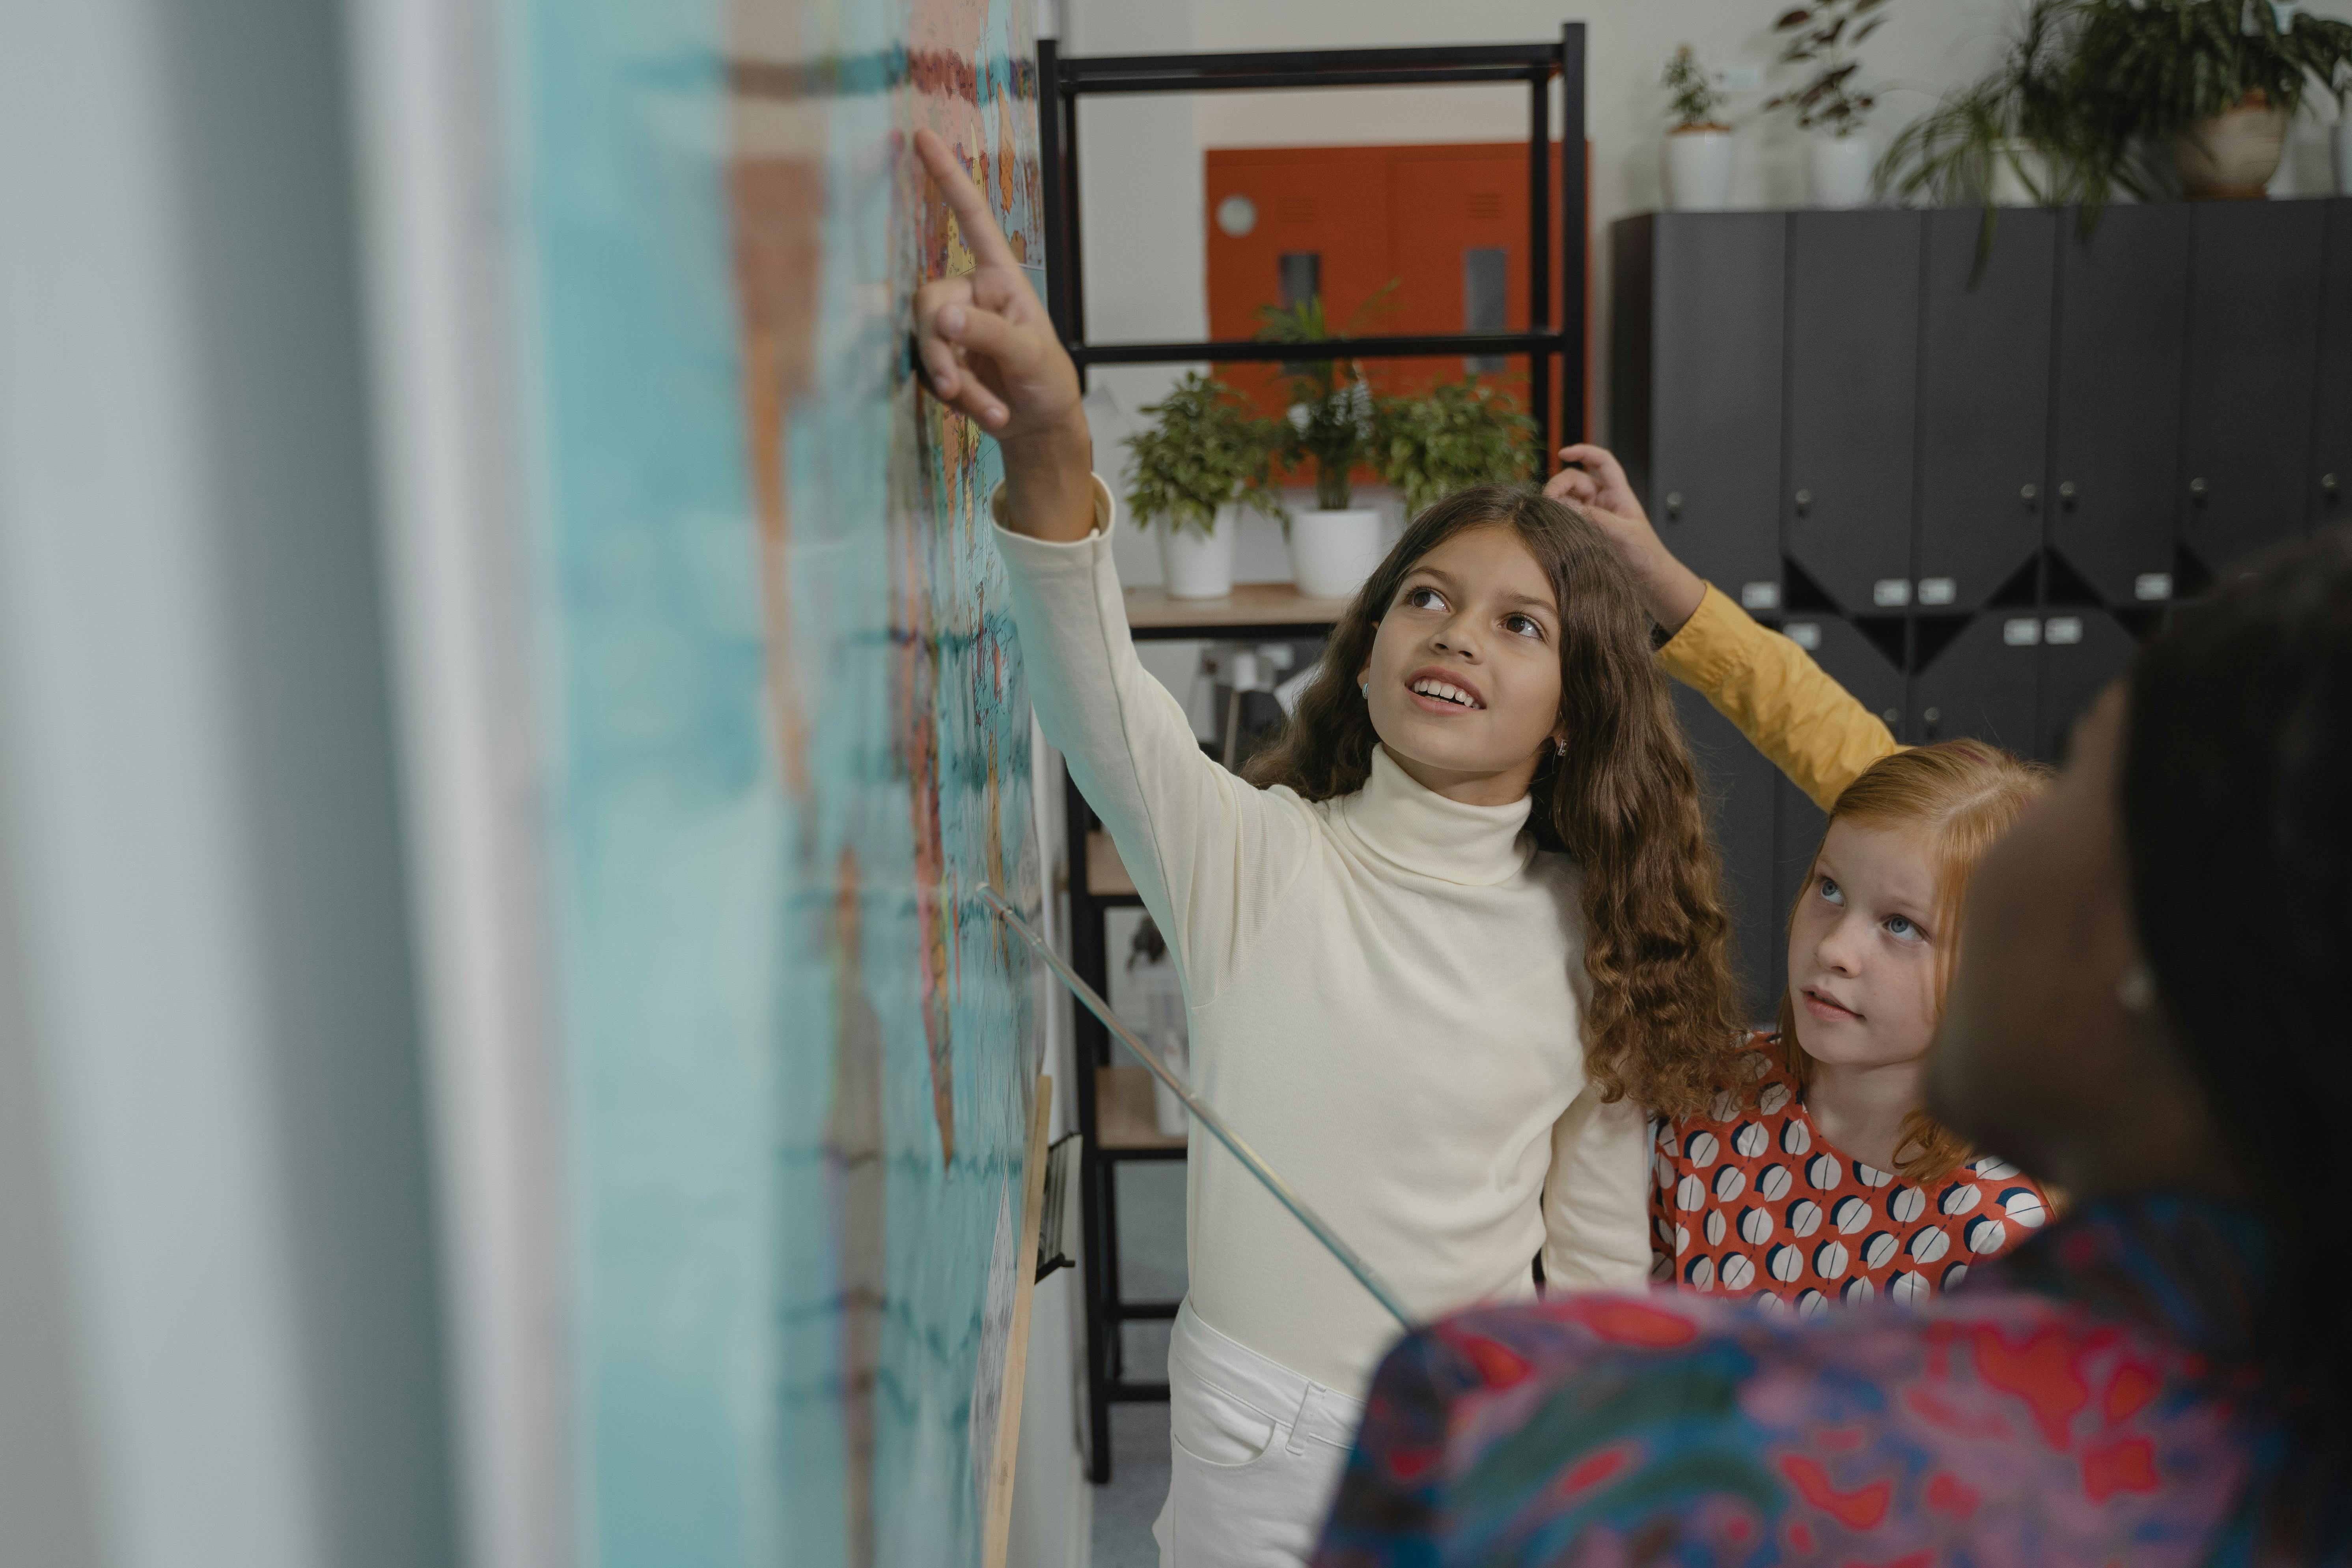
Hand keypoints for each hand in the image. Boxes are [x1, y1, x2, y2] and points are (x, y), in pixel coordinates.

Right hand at [910, 128, 1093, 538]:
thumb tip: (941, 319)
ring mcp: (951, 329)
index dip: (947, 179)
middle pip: (928, 301)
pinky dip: (957, 399)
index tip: (923, 137)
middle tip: (956, 385)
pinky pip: (927, 372)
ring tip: (993, 409)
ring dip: (954, 383)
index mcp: (998, 277)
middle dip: (941, 348)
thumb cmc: (1046, 380)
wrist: (1040, 425)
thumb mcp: (1029, 354)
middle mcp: (969, 296)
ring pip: (924, 342)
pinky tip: (986, 413)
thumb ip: (987, 333)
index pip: (971, 219)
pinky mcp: (939, 360)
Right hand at [1544, 443, 1704, 633]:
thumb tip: (1566, 507)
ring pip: (1568, 499)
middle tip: (1547, 500)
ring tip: (1548, 514)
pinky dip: (1556, 518)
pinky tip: (1550, 525)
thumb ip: (1597, 519)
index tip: (1563, 453)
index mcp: (1619, 494)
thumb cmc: (1646, 555)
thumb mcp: (1624, 535)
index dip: (1583, 452)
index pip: (1602, 462)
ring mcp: (1593, 516)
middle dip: (1560, 484)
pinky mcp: (1585, 532)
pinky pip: (1566, 518)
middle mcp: (1604, 501)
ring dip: (1556, 502)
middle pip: (1577, 480)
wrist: (1651, 581)